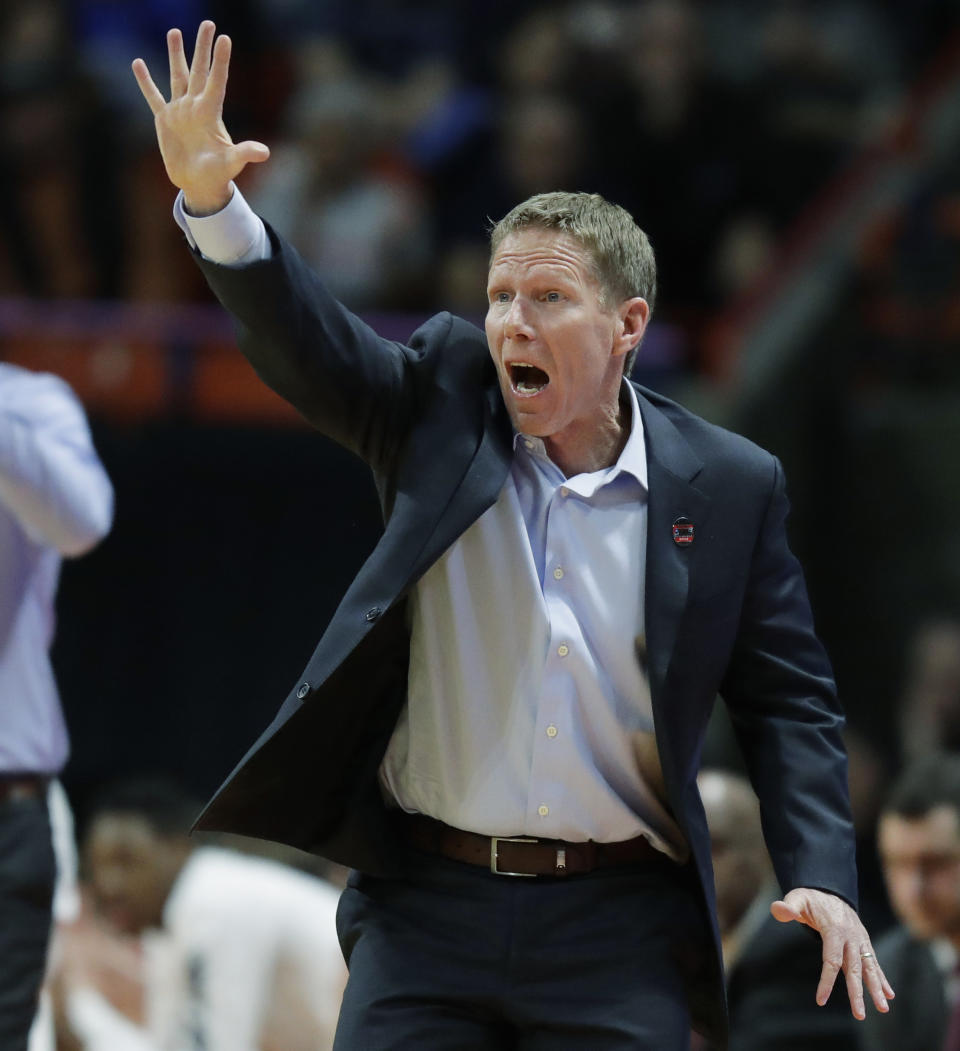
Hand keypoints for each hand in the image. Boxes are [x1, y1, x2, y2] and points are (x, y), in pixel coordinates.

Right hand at [131, 21, 269, 214]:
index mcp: (211, 113)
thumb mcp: (232, 163)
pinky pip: (153, 97)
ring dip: (175, 55)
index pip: (216, 81)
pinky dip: (145, 82)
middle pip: (198, 71)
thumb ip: (245, 154)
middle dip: (202, 48)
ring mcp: (180, 111)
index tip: (225, 38)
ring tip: (174, 32)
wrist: (199, 184)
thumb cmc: (218, 174)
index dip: (220, 61)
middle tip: (208, 23)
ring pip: (177, 76)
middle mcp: (195, 107)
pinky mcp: (164, 120)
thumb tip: (264, 153)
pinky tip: (138, 64)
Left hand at [771, 887, 894, 1020]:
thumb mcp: (797, 898)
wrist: (832, 889)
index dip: (826, 980)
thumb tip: (778, 910)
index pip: (831, 960)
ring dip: (877, 988)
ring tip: (884, 1009)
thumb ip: (787, 906)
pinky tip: (889, 994)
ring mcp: (860, 940)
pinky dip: (882, 978)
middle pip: (854, 968)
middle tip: (859, 1015)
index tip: (820, 1000)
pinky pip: (874, 962)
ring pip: (869, 967)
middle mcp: (851, 936)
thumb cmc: (811, 898)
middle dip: (857, 992)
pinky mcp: (864, 942)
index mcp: (834, 929)